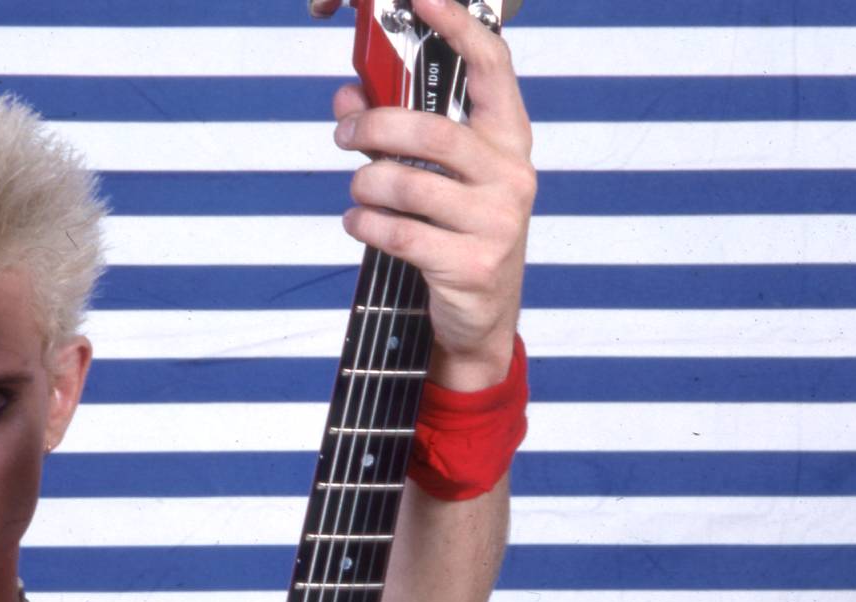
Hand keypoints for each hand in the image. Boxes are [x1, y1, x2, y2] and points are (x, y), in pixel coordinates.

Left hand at [327, 0, 535, 390]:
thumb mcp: (435, 177)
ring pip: (406, 185)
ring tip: (359, 191)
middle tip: (343, 134)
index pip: (491, 68)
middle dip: (373, 127)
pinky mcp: (471, 265)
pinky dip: (365, 224)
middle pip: (432, 131)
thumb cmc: (455, 232)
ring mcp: (497, 221)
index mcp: (508, 140)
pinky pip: (399, 233)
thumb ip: (393, 134)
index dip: (456, 28)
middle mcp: (512, 174)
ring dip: (365, 184)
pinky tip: (360, 223)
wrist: (479, 318)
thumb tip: (345, 95)